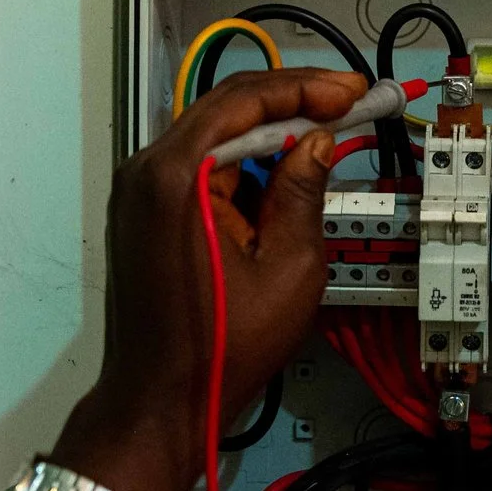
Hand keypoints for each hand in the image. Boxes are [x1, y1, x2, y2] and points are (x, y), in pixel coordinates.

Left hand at [50, 68, 367, 490]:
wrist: (159, 402)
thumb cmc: (223, 347)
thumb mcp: (288, 267)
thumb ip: (304, 192)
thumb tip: (317, 143)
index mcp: (177, 176)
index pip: (244, 100)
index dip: (306, 89)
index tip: (353, 93)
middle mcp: (146, 171)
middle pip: (225, 108)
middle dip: (291, 103)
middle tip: (348, 104)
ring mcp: (138, 191)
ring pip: (213, 135)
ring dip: (268, 133)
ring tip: (325, 138)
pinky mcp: (142, 212)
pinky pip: (198, 167)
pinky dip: (242, 164)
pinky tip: (283, 176)